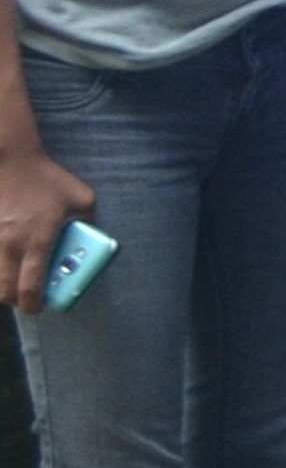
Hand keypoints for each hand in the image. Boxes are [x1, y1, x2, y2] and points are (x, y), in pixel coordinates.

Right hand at [0, 140, 94, 312]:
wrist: (11, 159)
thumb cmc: (47, 178)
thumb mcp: (82, 198)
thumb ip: (90, 221)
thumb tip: (95, 239)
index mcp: (39, 239)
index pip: (31, 285)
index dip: (34, 304)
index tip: (40, 307)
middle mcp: (11, 244)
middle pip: (4, 290)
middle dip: (15, 300)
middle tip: (25, 298)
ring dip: (1, 286)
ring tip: (13, 282)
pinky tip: (3, 264)